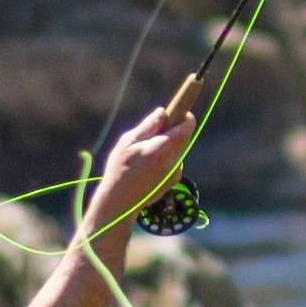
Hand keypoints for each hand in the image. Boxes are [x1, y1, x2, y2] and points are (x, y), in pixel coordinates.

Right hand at [83, 89, 199, 242]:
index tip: (185, 103)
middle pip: (185, 136)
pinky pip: (174, 160)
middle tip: (161, 125)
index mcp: (161, 148)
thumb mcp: (128, 142)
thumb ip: (148, 126)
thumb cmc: (119, 170)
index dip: (186, 113)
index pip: (185, 126)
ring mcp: (175, 171)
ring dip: (169, 143)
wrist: (120, 203)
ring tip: (146, 150)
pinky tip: (148, 166)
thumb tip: (163, 112)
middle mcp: (172, 160)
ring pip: (179, 148)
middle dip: (176, 127)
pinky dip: (166, 157)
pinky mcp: (173, 180)